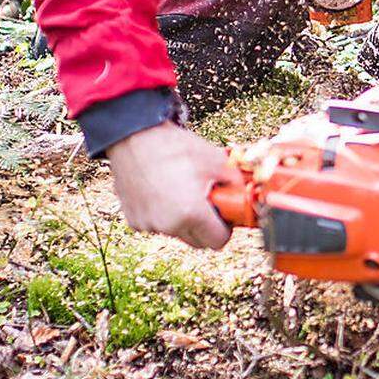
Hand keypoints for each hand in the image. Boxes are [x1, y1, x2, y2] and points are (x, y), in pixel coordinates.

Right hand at [106, 122, 232, 248]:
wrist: (134, 136)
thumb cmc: (174, 147)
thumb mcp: (216, 161)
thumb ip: (236, 183)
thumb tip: (245, 194)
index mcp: (191, 213)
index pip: (217, 241)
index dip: (225, 229)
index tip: (224, 216)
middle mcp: (168, 224)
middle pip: (198, 241)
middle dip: (206, 227)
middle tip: (206, 204)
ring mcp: (149, 224)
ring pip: (177, 233)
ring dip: (183, 221)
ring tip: (182, 192)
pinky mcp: (133, 219)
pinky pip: (157, 225)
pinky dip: (163, 215)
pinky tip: (163, 192)